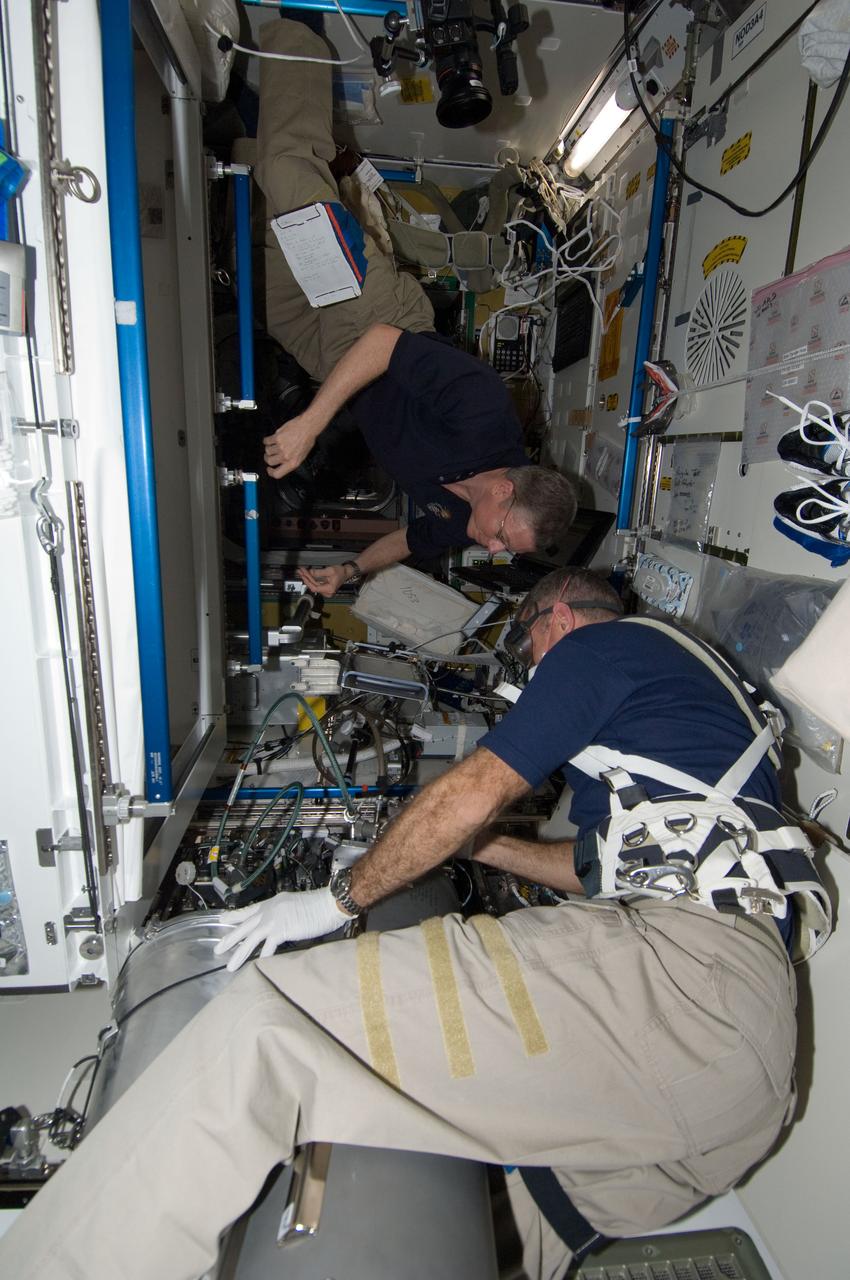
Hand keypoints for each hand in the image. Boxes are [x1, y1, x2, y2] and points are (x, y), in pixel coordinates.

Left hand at [213, 887, 347, 972]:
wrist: (329, 903)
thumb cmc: (318, 906)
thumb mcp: (294, 907)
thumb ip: (283, 916)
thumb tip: (278, 929)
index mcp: (272, 903)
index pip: (249, 910)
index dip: (235, 916)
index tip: (222, 919)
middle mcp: (269, 910)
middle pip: (245, 926)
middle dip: (230, 938)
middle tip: (217, 949)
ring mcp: (273, 920)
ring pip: (251, 939)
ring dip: (239, 953)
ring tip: (229, 966)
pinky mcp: (281, 930)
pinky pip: (267, 948)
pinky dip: (262, 959)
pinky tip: (254, 968)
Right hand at [263, 413, 318, 478]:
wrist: (308, 427)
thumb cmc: (307, 440)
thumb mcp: (302, 456)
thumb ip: (291, 461)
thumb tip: (281, 463)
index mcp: (293, 463)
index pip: (277, 474)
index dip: (270, 472)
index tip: (269, 469)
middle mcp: (286, 456)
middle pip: (269, 461)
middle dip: (268, 458)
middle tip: (270, 455)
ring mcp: (281, 447)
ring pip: (267, 450)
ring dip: (269, 448)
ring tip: (274, 444)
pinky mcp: (277, 437)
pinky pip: (266, 441)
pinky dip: (267, 440)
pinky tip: (271, 439)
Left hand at [297, 564, 350, 598]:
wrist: (347, 572)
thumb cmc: (340, 571)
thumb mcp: (329, 570)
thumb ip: (318, 572)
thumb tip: (309, 572)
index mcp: (329, 589)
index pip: (315, 587)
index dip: (308, 581)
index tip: (303, 575)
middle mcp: (327, 592)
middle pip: (313, 586)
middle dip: (306, 578)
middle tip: (300, 571)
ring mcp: (326, 591)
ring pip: (314, 585)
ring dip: (308, 578)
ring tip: (302, 571)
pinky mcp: (324, 588)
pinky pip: (316, 584)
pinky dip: (311, 579)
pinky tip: (306, 574)